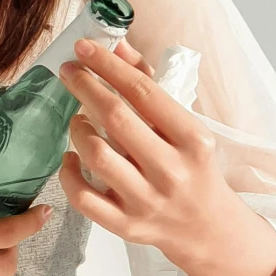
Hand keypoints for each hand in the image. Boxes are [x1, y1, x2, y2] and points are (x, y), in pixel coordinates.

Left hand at [58, 41, 275, 275]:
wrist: (207, 228)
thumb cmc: (192, 167)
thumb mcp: (185, 126)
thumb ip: (150, 84)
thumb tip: (117, 46)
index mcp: (192, 140)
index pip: (143, 92)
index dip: (108, 66)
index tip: (84, 47)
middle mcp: (171, 171)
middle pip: (116, 119)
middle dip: (85, 87)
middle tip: (68, 71)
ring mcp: (147, 201)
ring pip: (96, 155)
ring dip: (77, 129)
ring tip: (77, 119)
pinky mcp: (126, 226)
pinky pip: (83, 197)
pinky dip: (68, 174)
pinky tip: (71, 158)